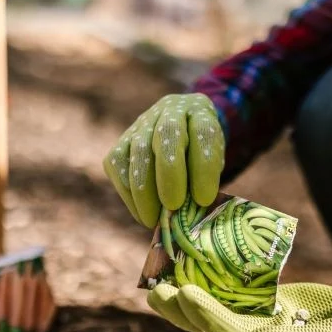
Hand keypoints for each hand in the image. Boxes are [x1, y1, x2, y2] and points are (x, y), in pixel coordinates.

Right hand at [104, 93, 224, 226]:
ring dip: (145, 192)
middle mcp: (170, 111)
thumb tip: (188, 214)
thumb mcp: (214, 162)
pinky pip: (117, 166)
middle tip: (173, 207)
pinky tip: (142, 213)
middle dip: (170, 175)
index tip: (204, 199)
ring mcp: (142, 124)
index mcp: (200, 112)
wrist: (183, 132)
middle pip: (167, 136)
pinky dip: (129, 194)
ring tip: (154, 220)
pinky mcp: (121, 142)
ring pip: (138, 153)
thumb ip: (204, 181)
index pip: (203, 133)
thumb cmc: (202, 155)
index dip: (204, 167)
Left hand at [147, 282, 331, 331]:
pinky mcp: (269, 311)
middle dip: (185, 312)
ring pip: (219, 316)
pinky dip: (212, 290)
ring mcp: (265, 327)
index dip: (209, 318)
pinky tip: (191, 277)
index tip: (185, 296)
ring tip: (159, 285)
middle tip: (155, 291)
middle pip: (217, 328)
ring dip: (189, 303)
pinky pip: (235, 302)